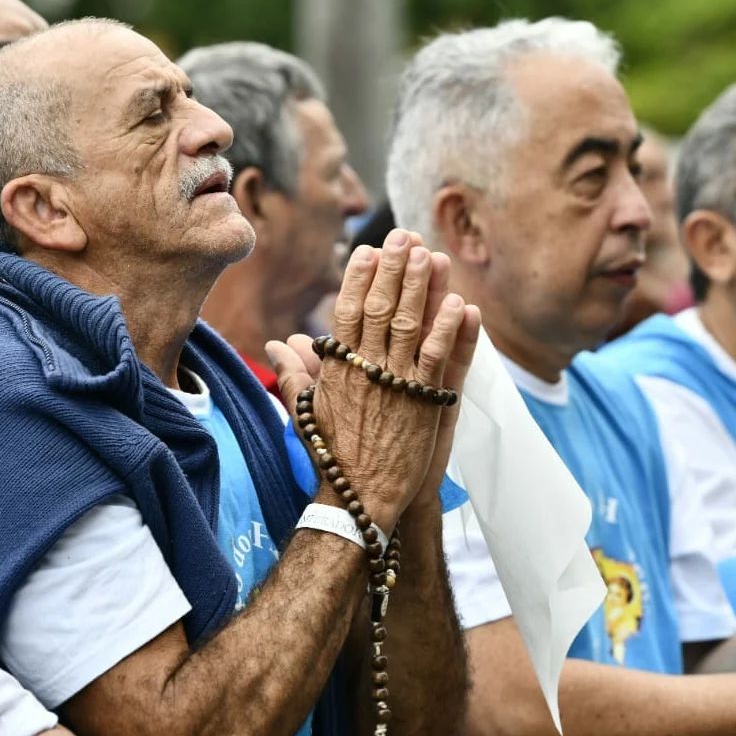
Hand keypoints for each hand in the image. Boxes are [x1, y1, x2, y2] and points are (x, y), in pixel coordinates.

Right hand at [268, 228, 478, 532]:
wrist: (359, 498)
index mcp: (339, 369)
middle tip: (405, 237)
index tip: (369, 251)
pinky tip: (458, 304)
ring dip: (421, 289)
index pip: (349, 312)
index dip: (360, 279)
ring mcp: (396, 385)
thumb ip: (293, 373)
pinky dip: (447, 331)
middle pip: (381, 309)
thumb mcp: (306, 410)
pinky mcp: (423, 404)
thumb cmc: (332, 456)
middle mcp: (367, 370)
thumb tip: (276, 344)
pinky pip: (437, 359)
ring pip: (409, 326)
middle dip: (393, 270)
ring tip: (430, 255)